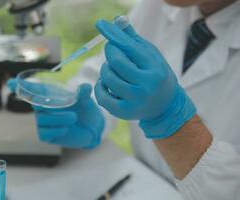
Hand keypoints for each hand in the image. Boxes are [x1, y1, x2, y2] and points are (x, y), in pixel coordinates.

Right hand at [7, 79, 104, 148]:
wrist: (92, 127)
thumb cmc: (85, 109)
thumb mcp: (85, 100)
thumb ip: (83, 94)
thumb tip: (85, 87)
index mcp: (49, 96)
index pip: (32, 89)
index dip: (20, 86)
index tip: (12, 83)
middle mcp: (42, 108)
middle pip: (35, 104)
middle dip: (41, 103)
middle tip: (45, 103)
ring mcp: (43, 122)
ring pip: (42, 119)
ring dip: (58, 117)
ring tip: (73, 117)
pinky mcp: (46, 135)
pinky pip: (45, 132)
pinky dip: (56, 130)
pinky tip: (66, 128)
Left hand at [94, 20, 195, 138]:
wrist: (164, 106)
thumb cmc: (155, 76)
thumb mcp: (151, 57)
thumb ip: (134, 41)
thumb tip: (117, 22)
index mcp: (154, 70)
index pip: (130, 49)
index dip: (115, 38)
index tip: (104, 28)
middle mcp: (146, 86)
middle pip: (117, 62)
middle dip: (110, 52)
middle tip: (111, 51)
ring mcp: (134, 101)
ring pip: (108, 78)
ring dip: (105, 69)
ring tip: (111, 69)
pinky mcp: (123, 112)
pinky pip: (102, 96)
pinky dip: (99, 87)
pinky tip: (105, 83)